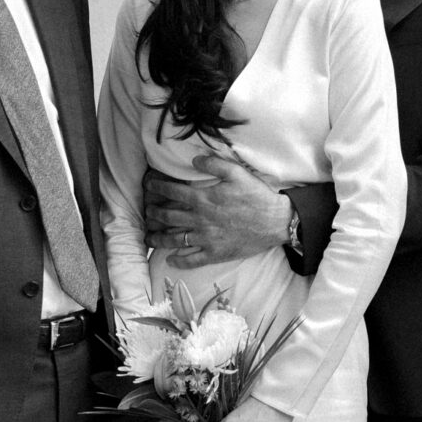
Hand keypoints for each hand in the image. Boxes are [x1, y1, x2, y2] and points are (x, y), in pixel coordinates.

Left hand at [143, 155, 290, 266]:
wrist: (275, 221)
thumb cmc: (256, 196)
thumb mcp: (237, 172)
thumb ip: (213, 164)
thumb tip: (194, 160)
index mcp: (204, 199)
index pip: (172, 192)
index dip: (157, 187)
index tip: (148, 185)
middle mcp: (200, 220)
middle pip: (168, 217)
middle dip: (153, 214)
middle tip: (146, 212)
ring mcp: (206, 239)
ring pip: (174, 240)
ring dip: (158, 239)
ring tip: (148, 238)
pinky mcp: (215, 253)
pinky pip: (192, 260)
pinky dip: (179, 261)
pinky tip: (171, 260)